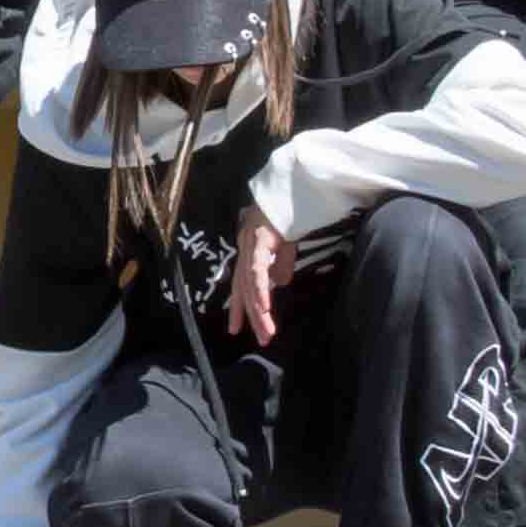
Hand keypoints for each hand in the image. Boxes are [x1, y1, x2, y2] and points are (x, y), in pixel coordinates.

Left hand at [228, 205, 299, 344]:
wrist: (289, 186)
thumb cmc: (286, 212)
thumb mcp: (285, 243)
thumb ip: (281, 263)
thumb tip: (281, 284)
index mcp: (249, 251)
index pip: (242, 284)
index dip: (239, 307)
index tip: (236, 330)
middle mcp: (245, 249)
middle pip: (244, 289)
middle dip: (251, 316)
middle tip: (261, 340)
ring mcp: (250, 245)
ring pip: (250, 285)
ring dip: (258, 310)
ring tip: (267, 332)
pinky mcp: (259, 240)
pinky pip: (258, 270)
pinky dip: (260, 290)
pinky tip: (265, 307)